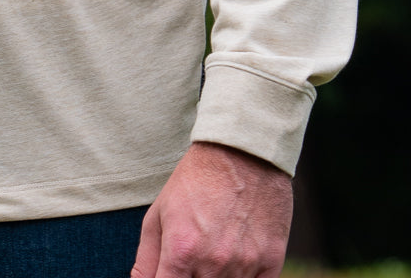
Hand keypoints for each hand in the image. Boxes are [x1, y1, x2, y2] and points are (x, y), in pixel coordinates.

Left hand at [131, 142, 292, 277]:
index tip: (168, 272)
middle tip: (191, 254)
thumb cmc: (194, 181)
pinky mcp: (271, 263)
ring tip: (213, 247)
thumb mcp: (159, 212)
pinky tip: (234, 258)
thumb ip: (147, 258)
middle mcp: (213, 263)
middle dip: (189, 276)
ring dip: (216, 277)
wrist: (241, 154)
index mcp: (181, 250)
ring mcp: (244, 265)